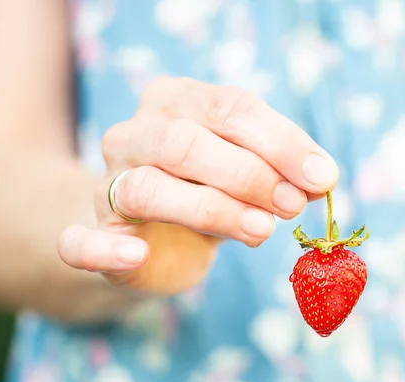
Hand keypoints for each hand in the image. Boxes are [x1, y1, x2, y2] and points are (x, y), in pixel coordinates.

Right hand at [57, 77, 338, 294]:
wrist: (156, 240)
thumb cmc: (211, 198)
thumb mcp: (250, 178)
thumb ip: (279, 173)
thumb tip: (320, 179)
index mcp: (177, 103)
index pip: (230, 108)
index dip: (281, 142)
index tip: (323, 176)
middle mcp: (136, 135)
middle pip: (188, 143)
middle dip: (250, 175)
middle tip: (292, 205)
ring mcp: (109, 185)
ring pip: (150, 190)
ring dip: (212, 210)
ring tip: (262, 230)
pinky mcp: (95, 235)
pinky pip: (81, 241)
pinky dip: (105, 249)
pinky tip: (136, 255)